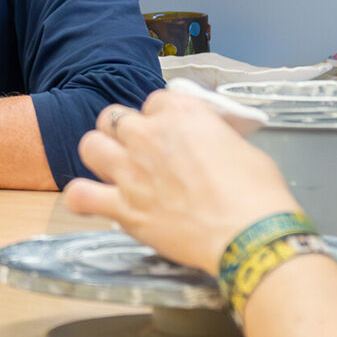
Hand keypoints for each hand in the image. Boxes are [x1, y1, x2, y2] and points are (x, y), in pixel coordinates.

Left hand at [65, 91, 299, 271]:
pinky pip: (79, 195)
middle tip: (137, 151)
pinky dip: (82, 198)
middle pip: (115, 118)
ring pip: (90, 146)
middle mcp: (148, 135)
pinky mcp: (122, 207)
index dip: (159, 119)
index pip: (154, 102)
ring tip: (114, 170)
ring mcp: (130, 170)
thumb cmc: (257, 193)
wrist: (250, 234)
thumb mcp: (241, 147)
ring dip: (100, 155)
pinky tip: (92, 200)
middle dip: (124, 132)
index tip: (168, 134)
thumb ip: (211, 137)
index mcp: (181, 114)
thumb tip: (206, 143)